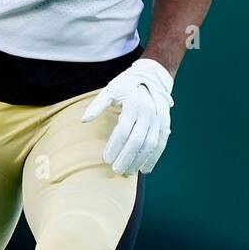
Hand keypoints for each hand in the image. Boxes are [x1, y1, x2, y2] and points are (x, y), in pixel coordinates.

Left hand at [80, 58, 173, 175]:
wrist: (152, 77)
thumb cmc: (127, 85)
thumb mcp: (110, 90)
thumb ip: (97, 106)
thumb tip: (83, 120)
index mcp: (133, 105)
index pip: (123, 130)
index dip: (114, 146)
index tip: (106, 159)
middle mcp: (148, 113)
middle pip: (136, 141)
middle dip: (126, 157)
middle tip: (116, 170)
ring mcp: (158, 120)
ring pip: (150, 145)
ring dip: (139, 161)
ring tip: (129, 172)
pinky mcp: (165, 124)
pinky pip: (161, 144)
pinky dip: (154, 158)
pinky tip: (145, 169)